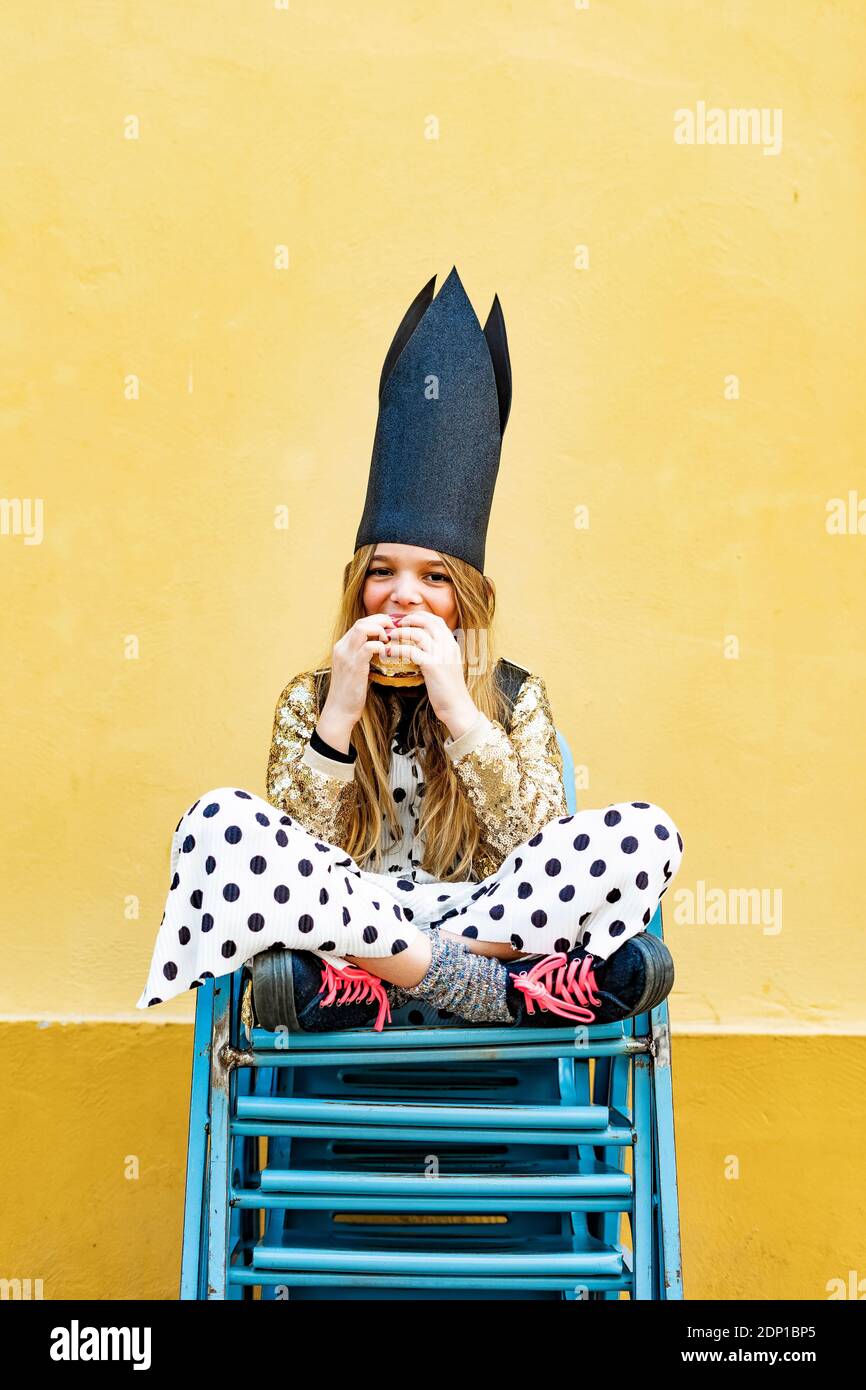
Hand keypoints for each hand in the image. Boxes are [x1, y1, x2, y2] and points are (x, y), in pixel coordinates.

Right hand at [323, 614, 391, 727]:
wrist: (339, 711)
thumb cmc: (350, 693)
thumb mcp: (354, 669)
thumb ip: (363, 656)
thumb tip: (381, 649)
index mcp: (341, 647)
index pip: (359, 624)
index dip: (377, 622)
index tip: (391, 628)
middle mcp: (341, 648)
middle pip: (361, 622)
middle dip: (381, 622)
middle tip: (395, 631)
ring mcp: (346, 656)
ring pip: (363, 629)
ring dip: (381, 631)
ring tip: (390, 641)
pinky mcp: (354, 666)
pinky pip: (368, 647)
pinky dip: (381, 646)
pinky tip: (387, 654)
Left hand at [383, 612, 478, 731]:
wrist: (457, 707)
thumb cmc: (448, 690)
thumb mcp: (447, 666)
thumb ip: (439, 654)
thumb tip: (423, 647)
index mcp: (452, 645)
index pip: (437, 621)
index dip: (421, 616)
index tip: (407, 619)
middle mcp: (448, 646)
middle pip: (428, 622)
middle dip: (410, 620)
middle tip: (395, 624)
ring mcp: (441, 655)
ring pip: (419, 633)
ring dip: (401, 632)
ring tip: (389, 636)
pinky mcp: (432, 666)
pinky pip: (411, 651)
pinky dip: (397, 649)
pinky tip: (388, 652)